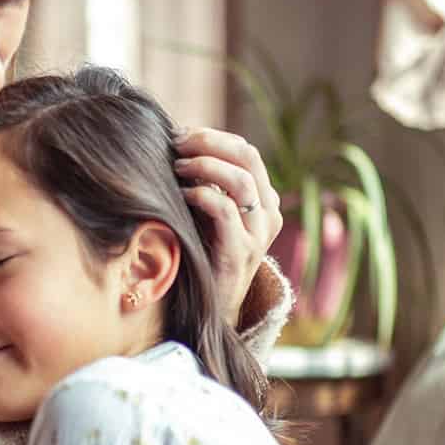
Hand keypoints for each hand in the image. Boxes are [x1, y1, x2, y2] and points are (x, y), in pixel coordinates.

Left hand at [172, 128, 283, 327]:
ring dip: (205, 166)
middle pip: (247, 157)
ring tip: (177, 166)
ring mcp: (258, 235)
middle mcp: (268, 214)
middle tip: (176, 143)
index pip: (246, 151)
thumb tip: (176, 144)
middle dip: (208, 143)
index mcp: (264, 200)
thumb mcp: (207, 213)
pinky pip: (226, 211)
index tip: (180, 135)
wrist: (211, 309)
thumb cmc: (203, 254)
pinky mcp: (241, 253)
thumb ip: (204, 183)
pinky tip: (181, 195)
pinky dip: (202, 195)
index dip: (213, 137)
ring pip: (241, 181)